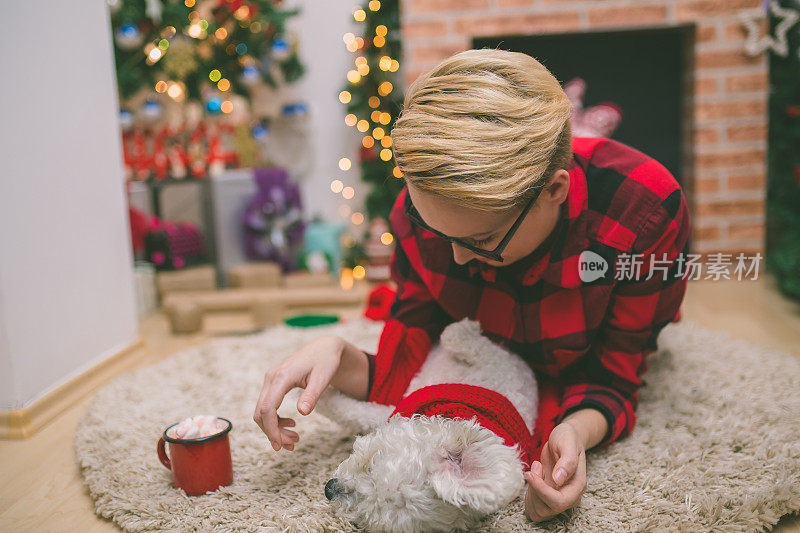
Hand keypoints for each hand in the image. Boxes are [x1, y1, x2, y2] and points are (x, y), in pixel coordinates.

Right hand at [253, 335, 343, 451]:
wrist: (324, 348)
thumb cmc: (325, 361)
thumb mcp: (323, 378)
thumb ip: (312, 395)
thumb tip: (302, 412)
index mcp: (282, 376)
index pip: (268, 407)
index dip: (271, 429)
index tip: (280, 445)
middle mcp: (271, 378)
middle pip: (261, 412)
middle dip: (273, 432)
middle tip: (292, 445)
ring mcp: (271, 380)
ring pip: (262, 411)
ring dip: (274, 428)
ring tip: (294, 439)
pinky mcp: (274, 384)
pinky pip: (268, 405)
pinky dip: (276, 420)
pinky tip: (292, 423)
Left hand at [524, 421, 587, 521]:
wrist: (565, 439)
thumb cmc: (567, 439)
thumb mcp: (567, 442)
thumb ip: (567, 461)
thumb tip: (559, 479)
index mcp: (578, 485)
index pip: (559, 502)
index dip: (541, 491)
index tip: (529, 474)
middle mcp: (571, 497)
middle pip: (547, 509)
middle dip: (534, 490)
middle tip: (535, 468)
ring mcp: (560, 499)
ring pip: (539, 512)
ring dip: (531, 494)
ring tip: (536, 472)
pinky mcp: (549, 499)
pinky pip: (535, 511)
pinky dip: (529, 499)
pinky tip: (533, 481)